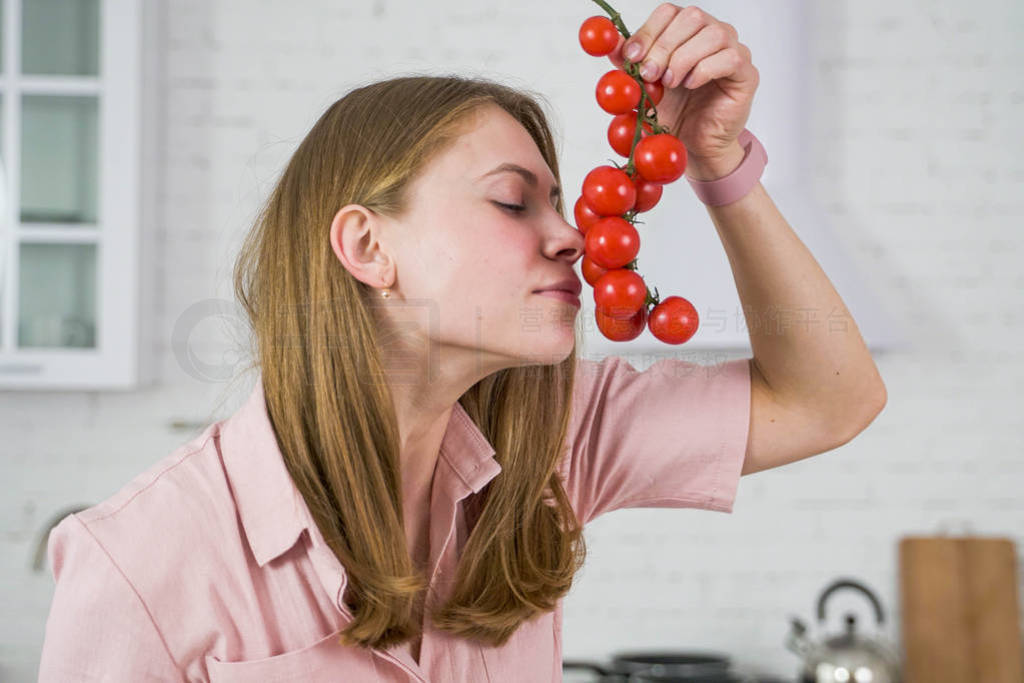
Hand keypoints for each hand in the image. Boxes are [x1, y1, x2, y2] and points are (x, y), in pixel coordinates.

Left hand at [606, 4, 758, 172]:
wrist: (694, 145)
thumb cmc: (674, 113)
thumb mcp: (644, 87)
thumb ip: (629, 65)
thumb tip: (610, 45)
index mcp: (686, 32)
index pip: (669, 12)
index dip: (648, 31)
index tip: (632, 57)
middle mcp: (712, 34)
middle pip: (691, 17)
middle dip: (664, 46)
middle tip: (649, 75)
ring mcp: (733, 50)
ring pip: (713, 34)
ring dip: (684, 58)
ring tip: (670, 83)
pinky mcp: (746, 73)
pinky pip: (730, 58)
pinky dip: (705, 70)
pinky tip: (691, 85)